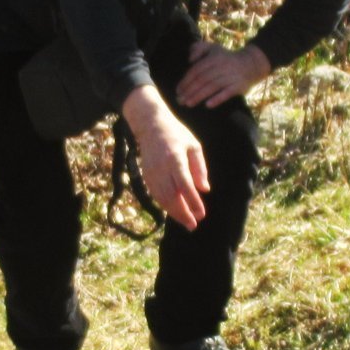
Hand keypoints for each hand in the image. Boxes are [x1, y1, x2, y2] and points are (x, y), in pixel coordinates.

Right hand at [121, 86, 209, 229]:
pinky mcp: (146, 176)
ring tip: (187, 223)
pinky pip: (156, 195)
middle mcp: (161, 168)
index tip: (202, 214)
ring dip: (174, 213)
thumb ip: (199, 168)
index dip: (193, 202)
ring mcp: (151, 173)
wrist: (151, 125)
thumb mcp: (194, 146)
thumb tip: (204, 190)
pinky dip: (165, 206)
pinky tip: (175, 212)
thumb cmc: (177, 135)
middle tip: (194, 225)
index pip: (185, 185)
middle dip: (183, 213)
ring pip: (162, 199)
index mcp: (175, 159)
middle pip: (172, 196)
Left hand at [175, 39, 270, 108]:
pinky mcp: (239, 87)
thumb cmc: (226, 58)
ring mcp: (231, 77)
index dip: (186, 81)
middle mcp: (222, 67)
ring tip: (188, 104)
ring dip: (199, 96)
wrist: (251, 64)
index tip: (178, 90)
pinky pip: (227, 93)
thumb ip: (199, 48)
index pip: (196, 70)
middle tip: (180, 100)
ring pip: (212, 87)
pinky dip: (217, 99)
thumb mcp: (213, 48)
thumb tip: (189, 59)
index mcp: (214, 58)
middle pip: (202, 80)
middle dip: (189, 91)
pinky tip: (208, 105)